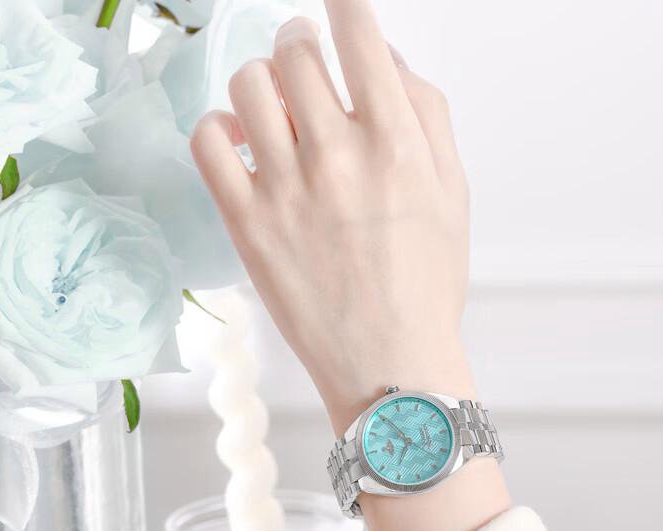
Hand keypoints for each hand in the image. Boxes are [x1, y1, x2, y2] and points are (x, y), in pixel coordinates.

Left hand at [191, 0, 474, 435]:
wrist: (390, 363)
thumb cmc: (427, 284)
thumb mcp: (454, 193)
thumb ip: (427, 114)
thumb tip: (385, 57)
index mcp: (398, 141)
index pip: (358, 30)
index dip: (343, 6)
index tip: (337, 11)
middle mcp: (339, 155)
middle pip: (295, 51)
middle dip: (299, 43)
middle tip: (303, 62)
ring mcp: (287, 190)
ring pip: (248, 85)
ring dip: (259, 81)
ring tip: (272, 107)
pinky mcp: (247, 225)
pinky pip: (209, 141)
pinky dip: (219, 126)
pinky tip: (240, 142)